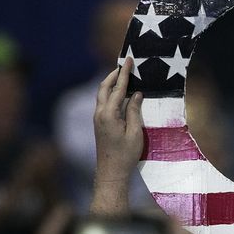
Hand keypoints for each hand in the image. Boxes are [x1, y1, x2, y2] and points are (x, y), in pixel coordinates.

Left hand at [94, 58, 143, 184]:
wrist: (111, 172)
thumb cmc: (126, 155)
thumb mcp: (135, 133)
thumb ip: (134, 111)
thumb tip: (135, 94)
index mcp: (109, 115)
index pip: (117, 89)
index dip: (124, 74)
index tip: (128, 61)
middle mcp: (100, 114)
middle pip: (104, 88)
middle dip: (114, 75)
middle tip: (124, 65)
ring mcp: (97, 119)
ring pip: (102, 95)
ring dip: (111, 83)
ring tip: (122, 75)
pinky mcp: (99, 124)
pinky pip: (103, 102)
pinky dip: (110, 93)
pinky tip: (119, 93)